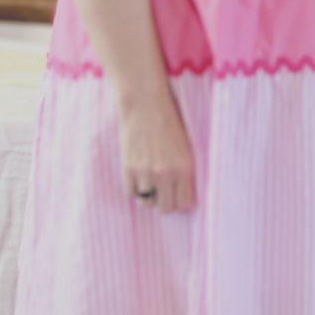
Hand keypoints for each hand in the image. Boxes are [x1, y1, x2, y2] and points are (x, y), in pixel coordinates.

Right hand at [119, 99, 195, 213]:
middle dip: (166, 203)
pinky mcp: (128, 169)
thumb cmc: (170, 124)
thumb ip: (185, 172)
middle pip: (166, 208)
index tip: (179, 198)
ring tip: (151, 179)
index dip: (181, 203)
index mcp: (185, 168)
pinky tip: (139, 175)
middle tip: (164, 194)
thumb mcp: (186, 147)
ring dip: (149, 194)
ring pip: (147, 202)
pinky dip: (135, 188)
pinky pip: (131, 193)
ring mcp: (146, 173)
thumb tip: (184, 199)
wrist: (146, 106)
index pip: (184, 203)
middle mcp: (166, 174)